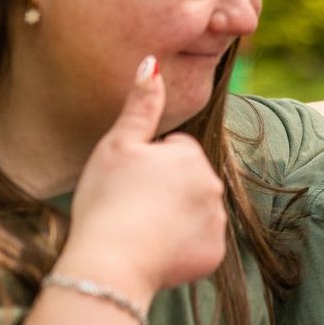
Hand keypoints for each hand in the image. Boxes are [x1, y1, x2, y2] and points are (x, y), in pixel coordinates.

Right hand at [63, 57, 227, 301]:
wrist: (110, 262)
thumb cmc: (107, 199)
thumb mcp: (117, 145)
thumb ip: (140, 104)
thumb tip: (152, 62)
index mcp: (192, 157)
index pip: (174, 150)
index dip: (147, 163)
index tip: (127, 180)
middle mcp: (214, 187)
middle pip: (187, 181)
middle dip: (164, 189)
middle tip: (130, 205)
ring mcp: (217, 223)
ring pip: (192, 213)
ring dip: (171, 217)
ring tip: (138, 229)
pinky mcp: (213, 255)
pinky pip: (196, 245)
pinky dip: (177, 248)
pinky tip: (151, 250)